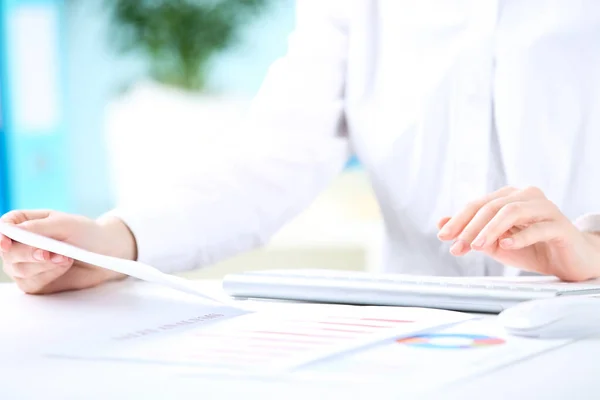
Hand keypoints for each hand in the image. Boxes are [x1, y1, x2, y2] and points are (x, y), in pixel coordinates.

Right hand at [0, 210, 135, 293]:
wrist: (105, 254)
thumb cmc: (86, 233)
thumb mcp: (65, 224)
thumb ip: (38, 227)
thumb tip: (11, 230)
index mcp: (24, 223)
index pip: (3, 228)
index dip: (1, 236)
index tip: (6, 242)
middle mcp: (20, 244)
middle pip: (8, 252)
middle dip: (29, 254)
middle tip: (50, 253)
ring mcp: (25, 265)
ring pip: (18, 269)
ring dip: (44, 265)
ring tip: (66, 257)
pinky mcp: (35, 282)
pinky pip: (32, 284)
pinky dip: (49, 275)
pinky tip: (64, 267)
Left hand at [437, 186, 599, 281]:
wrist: (570, 262)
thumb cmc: (532, 249)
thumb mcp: (496, 243)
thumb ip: (471, 233)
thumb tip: (441, 223)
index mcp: (510, 197)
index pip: (478, 204)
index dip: (458, 220)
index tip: (443, 237)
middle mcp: (527, 196)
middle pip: (492, 206)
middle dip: (470, 227)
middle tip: (457, 246)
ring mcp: (546, 209)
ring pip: (512, 212)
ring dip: (490, 230)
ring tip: (477, 246)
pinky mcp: (561, 226)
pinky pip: (538, 228)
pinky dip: (519, 236)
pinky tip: (505, 245)